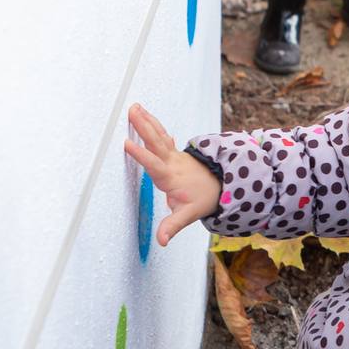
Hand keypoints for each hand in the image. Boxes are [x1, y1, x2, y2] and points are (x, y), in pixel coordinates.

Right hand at [123, 103, 221, 244]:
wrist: (220, 186)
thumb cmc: (202, 199)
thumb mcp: (188, 215)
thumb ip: (172, 226)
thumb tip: (161, 241)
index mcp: (170, 177)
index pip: (154, 164)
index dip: (141, 154)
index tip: (127, 143)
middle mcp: (171, 162)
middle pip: (156, 142)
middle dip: (144, 126)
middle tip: (132, 111)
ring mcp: (174, 155)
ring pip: (159, 135)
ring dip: (147, 120)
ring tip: (135, 107)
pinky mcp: (173, 151)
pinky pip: (161, 135)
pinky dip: (153, 124)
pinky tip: (144, 113)